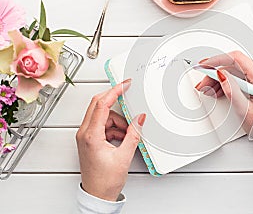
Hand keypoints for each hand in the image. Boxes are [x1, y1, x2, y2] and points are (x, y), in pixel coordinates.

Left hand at [76, 79, 145, 200]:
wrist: (97, 195)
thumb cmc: (105, 181)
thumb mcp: (124, 156)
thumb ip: (133, 134)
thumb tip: (139, 119)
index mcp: (91, 135)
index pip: (102, 105)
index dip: (114, 92)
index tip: (124, 84)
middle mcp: (84, 133)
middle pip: (98, 105)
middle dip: (114, 100)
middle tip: (126, 94)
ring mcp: (86, 136)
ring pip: (103, 116)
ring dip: (117, 120)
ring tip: (127, 134)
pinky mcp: (89, 140)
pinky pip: (103, 125)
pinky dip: (114, 128)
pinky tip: (122, 138)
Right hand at [195, 51, 252, 159]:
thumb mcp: (244, 110)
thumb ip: (231, 90)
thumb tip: (220, 74)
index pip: (236, 59)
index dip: (216, 60)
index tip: (204, 65)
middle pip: (234, 65)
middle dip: (215, 73)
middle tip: (203, 83)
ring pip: (235, 71)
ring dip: (220, 79)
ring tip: (208, 89)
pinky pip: (240, 77)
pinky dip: (228, 83)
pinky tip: (218, 91)